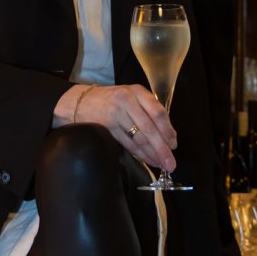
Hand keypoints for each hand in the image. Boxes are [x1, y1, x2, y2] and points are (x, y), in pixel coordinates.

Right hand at [54, 83, 176, 170]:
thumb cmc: (113, 101)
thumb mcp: (132, 97)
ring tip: (161, 164)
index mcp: (138, 91)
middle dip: (162, 149)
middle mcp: (127, 100)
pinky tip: (147, 160)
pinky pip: (128, 144)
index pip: (158, 112)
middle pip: (149, 128)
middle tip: (171, 163)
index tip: (174, 145)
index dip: (168, 131)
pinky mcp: (108, 126)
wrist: (82, 101)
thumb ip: (149, 111)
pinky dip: (139, 154)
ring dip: (152, 154)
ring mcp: (116, 113)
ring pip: (139, 138)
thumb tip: (169, 137)